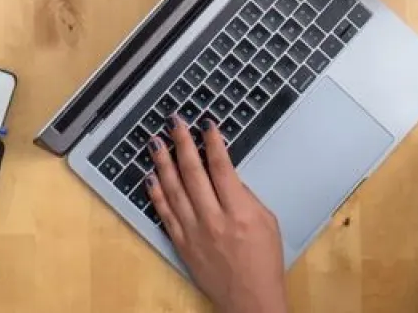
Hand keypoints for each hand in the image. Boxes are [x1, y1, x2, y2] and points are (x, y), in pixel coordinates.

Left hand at [147, 118, 289, 312]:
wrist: (250, 301)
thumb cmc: (264, 262)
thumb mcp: (268, 222)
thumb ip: (246, 195)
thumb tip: (226, 174)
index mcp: (239, 212)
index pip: (221, 167)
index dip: (212, 142)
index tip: (205, 124)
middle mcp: (213, 219)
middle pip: (193, 172)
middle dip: (182, 143)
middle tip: (174, 123)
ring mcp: (193, 232)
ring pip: (173, 189)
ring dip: (163, 162)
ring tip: (155, 142)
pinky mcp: (181, 244)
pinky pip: (164, 214)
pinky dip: (156, 194)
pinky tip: (150, 177)